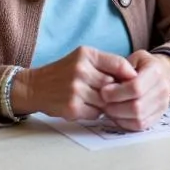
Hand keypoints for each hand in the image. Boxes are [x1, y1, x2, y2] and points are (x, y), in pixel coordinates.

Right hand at [11, 47, 136, 120]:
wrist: (35, 87)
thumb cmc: (63, 72)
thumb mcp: (82, 58)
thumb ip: (104, 63)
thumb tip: (132, 76)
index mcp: (86, 54)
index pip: (119, 64)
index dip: (129, 75)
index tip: (134, 81)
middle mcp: (81, 70)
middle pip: (114, 85)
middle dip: (117, 92)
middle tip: (115, 95)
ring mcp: (76, 90)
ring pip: (107, 101)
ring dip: (106, 104)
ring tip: (99, 101)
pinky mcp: (72, 107)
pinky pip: (96, 114)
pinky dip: (95, 113)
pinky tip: (87, 107)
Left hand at [99, 50, 169, 130]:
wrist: (164, 74)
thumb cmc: (143, 65)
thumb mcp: (134, 57)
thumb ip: (121, 67)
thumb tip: (109, 82)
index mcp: (156, 72)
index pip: (136, 87)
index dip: (117, 92)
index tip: (104, 91)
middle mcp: (162, 89)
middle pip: (136, 107)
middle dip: (115, 107)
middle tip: (103, 102)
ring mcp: (162, 105)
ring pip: (138, 119)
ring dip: (118, 116)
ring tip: (108, 108)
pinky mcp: (158, 116)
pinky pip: (140, 125)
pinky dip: (125, 122)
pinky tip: (117, 114)